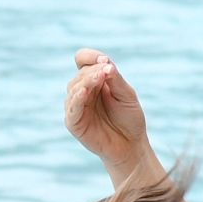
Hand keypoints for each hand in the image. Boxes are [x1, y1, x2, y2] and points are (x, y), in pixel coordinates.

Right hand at [64, 49, 154, 179]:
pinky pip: (72, 107)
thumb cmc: (129, 118)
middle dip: (93, 71)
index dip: (90, 57)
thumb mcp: (126, 94)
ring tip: (100, 78)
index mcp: (94, 80)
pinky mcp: (74, 122)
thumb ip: (115, 79)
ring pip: (74, 88)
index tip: (105, 60)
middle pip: (80, 74)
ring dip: (87, 81)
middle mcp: (83, 91)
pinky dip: (77, 98)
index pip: (83, 60)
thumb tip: (105, 63)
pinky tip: (84, 92)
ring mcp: (77, 106)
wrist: (131, 144)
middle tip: (106, 72)